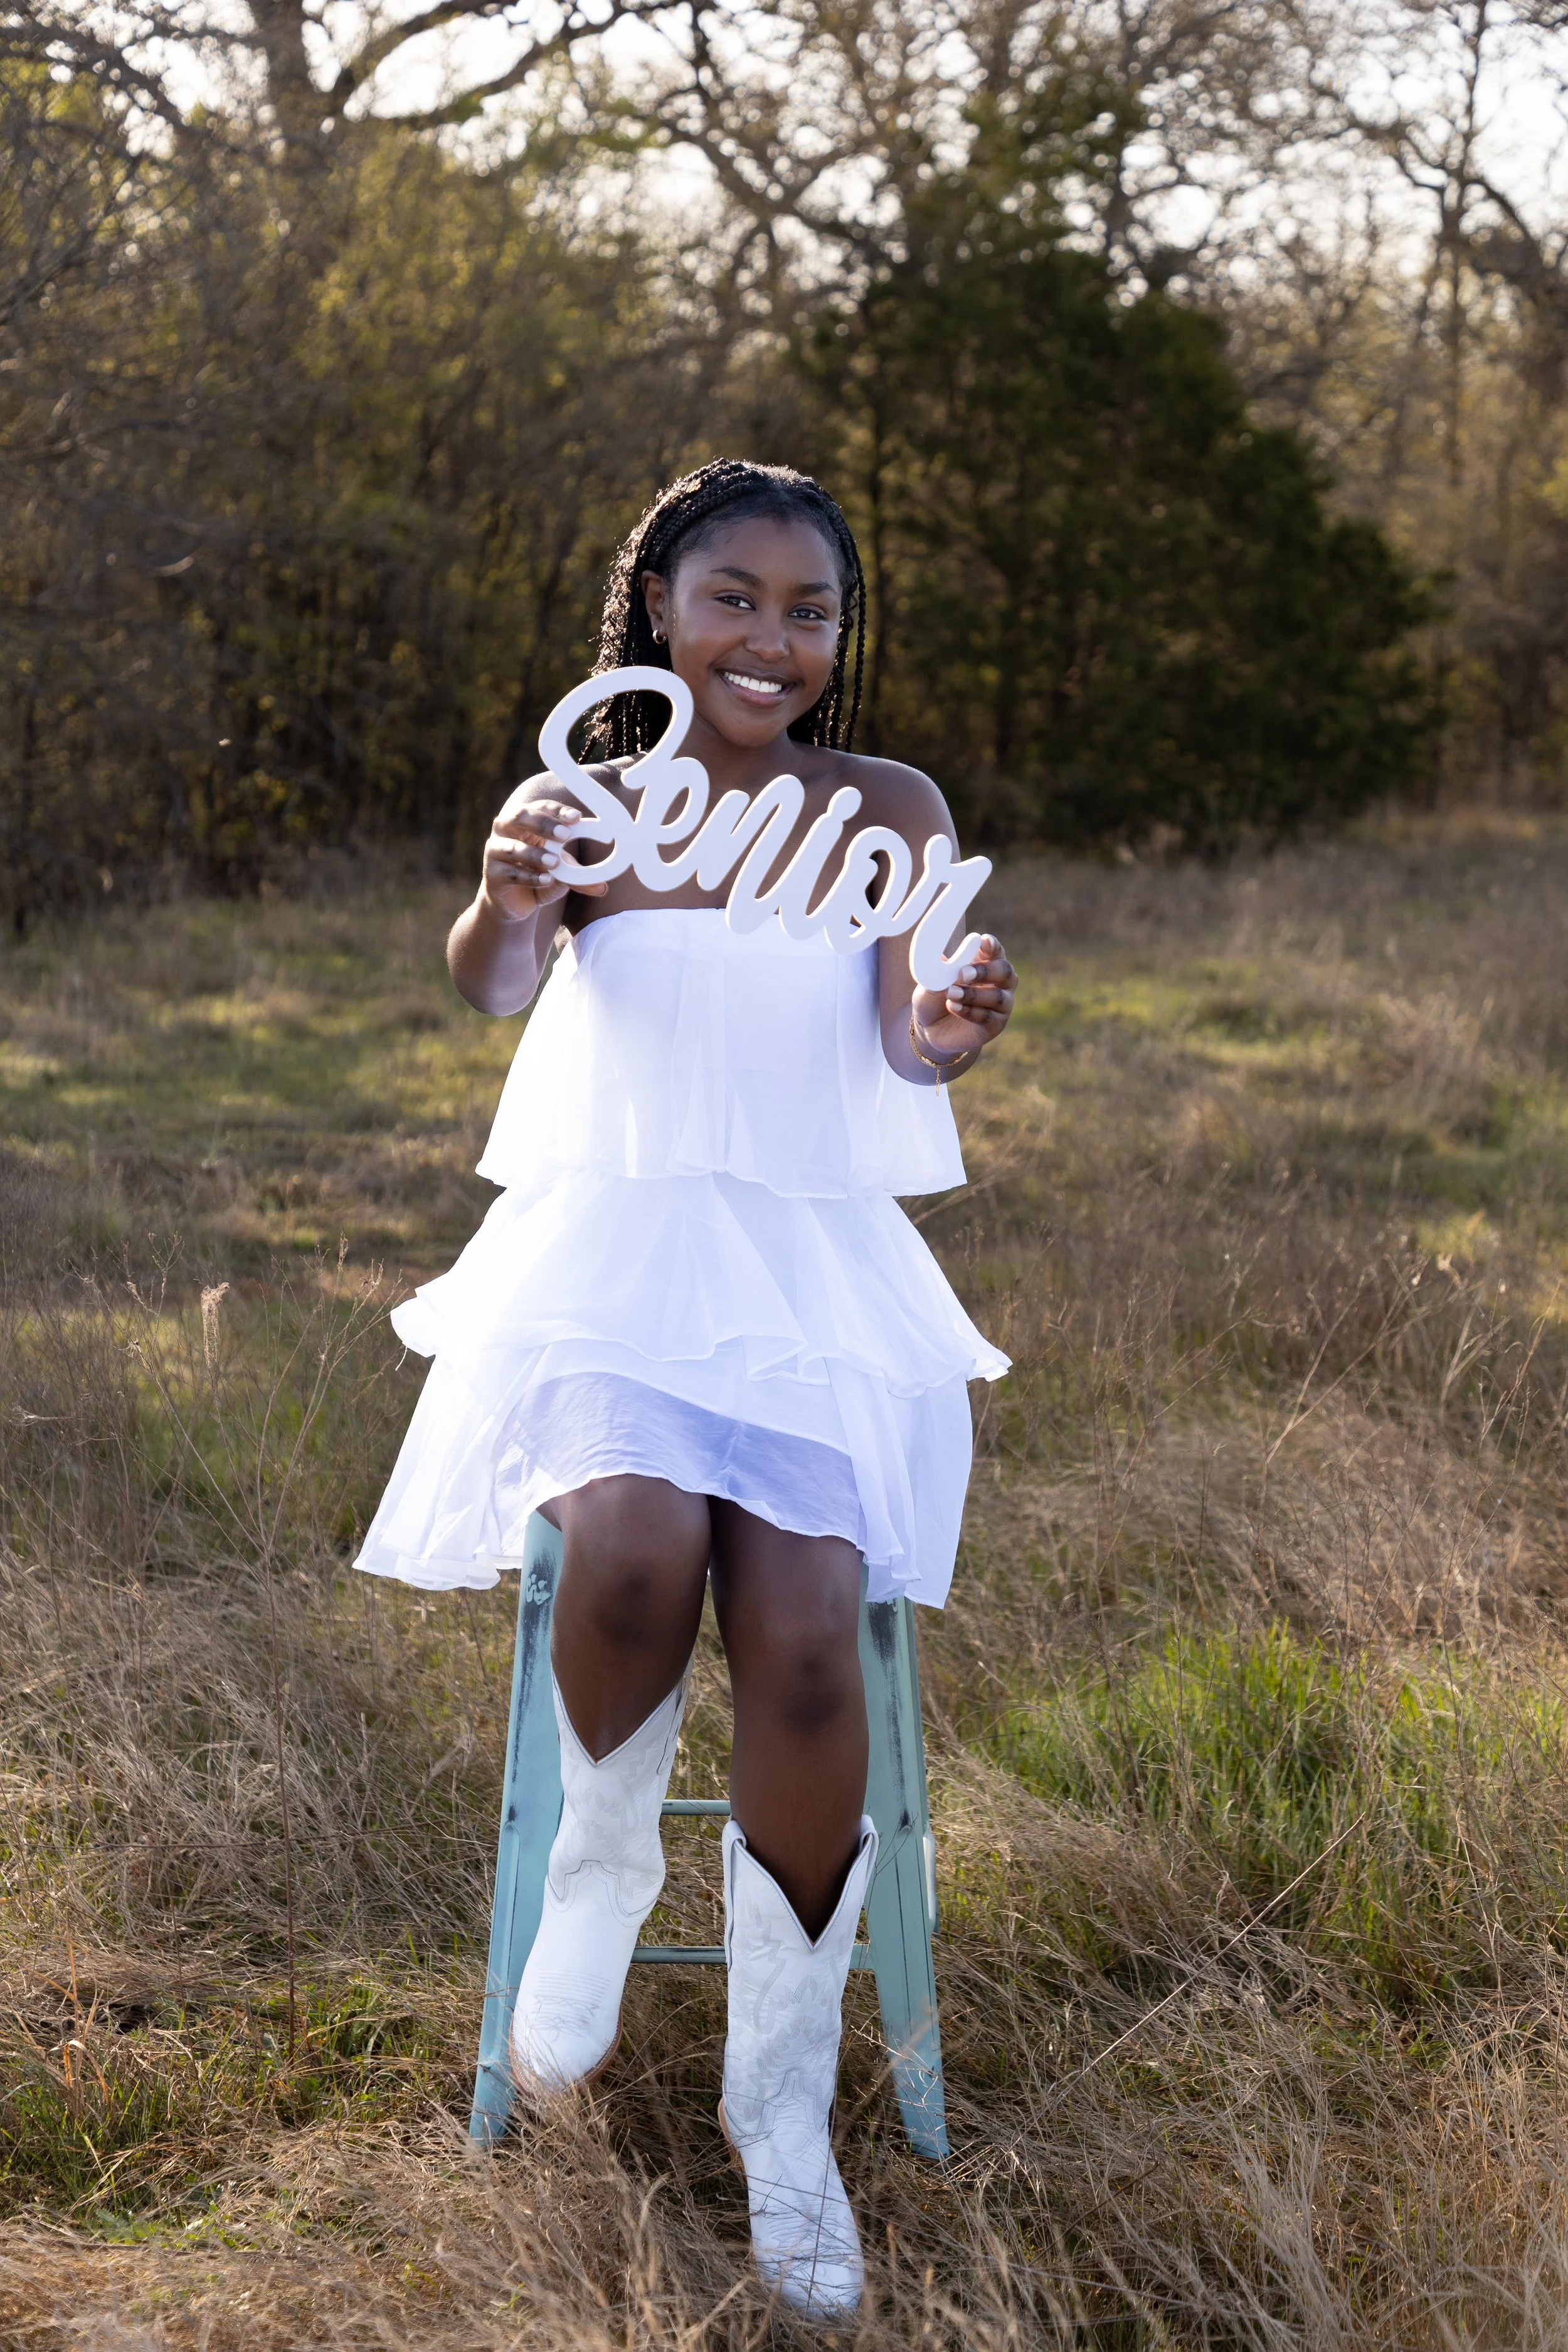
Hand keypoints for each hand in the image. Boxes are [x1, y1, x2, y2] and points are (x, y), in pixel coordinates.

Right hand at [480, 797, 607, 923]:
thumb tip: (603, 887)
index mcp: (526, 821)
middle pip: (519, 815)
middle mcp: (506, 830)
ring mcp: (496, 851)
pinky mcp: (492, 874)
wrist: (516, 903)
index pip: (540, 807)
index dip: (557, 810)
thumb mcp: (563, 874)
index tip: (577, 818)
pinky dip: (529, 876)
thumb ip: (579, 877)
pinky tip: (545, 880)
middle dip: (543, 823)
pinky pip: (510, 873)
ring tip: (555, 863)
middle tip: (566, 834)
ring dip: (535, 854)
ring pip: (513, 847)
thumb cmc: (540, 876)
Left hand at [911, 934, 1015, 1062]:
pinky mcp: (995, 1025)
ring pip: (997, 997)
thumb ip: (939, 970)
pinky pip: (988, 1017)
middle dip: (985, 971)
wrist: (930, 1028)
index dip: (992, 945)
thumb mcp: (932, 981)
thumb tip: (940, 957)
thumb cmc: (935, 997)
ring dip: (973, 994)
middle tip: (963, 973)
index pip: (995, 950)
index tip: (983, 941)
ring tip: (951, 993)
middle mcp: (1000, 982)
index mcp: (986, 963)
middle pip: (1005, 971)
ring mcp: (1000, 1005)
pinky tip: (953, 1007)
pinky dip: (970, 1011)